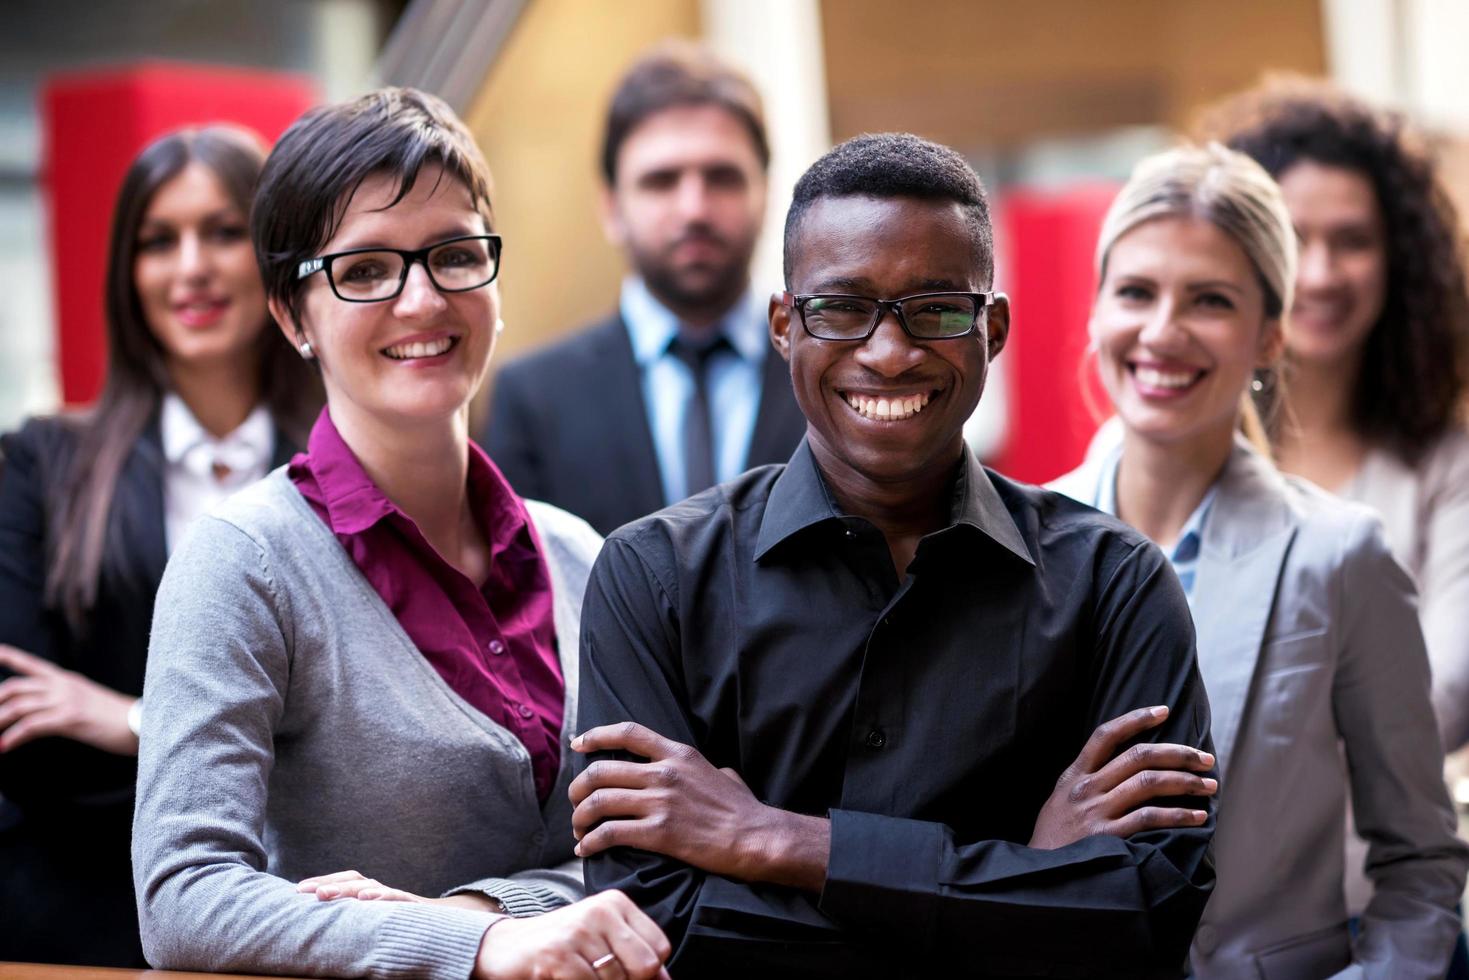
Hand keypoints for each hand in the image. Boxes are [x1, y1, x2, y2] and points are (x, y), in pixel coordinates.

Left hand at [0, 644, 137, 754]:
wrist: (139, 723)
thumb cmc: (116, 716)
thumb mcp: (86, 700)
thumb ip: (65, 699)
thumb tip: (44, 710)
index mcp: (67, 679)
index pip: (31, 664)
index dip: (9, 657)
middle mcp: (63, 685)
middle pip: (14, 687)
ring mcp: (65, 700)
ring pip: (17, 706)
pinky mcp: (69, 718)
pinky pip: (31, 726)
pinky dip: (13, 737)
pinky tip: (4, 747)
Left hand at [297, 870, 501, 912]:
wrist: (444, 925)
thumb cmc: (403, 925)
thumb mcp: (375, 922)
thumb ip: (356, 920)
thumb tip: (322, 927)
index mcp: (370, 892)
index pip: (344, 881)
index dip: (322, 881)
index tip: (296, 890)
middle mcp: (380, 890)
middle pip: (351, 880)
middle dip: (327, 883)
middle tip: (303, 891)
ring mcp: (395, 896)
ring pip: (367, 886)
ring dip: (345, 888)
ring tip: (324, 893)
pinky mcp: (411, 905)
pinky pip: (395, 897)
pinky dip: (380, 895)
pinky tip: (366, 897)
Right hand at [474, 890, 670, 979]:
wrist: (507, 947)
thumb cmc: (561, 946)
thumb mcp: (601, 941)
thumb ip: (634, 957)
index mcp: (616, 903)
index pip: (659, 947)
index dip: (649, 972)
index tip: (625, 973)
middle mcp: (600, 911)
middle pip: (645, 966)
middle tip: (601, 978)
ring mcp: (578, 931)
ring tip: (580, 975)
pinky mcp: (559, 954)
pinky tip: (566, 978)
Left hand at [570, 722, 827, 889]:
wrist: (755, 837)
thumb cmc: (743, 809)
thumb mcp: (722, 773)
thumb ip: (704, 769)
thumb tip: (711, 771)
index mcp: (678, 754)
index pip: (627, 733)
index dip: (596, 736)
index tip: (578, 744)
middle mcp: (664, 773)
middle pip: (602, 771)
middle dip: (579, 788)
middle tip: (575, 803)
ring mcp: (660, 802)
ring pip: (599, 802)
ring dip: (580, 818)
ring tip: (578, 831)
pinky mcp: (659, 833)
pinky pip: (610, 833)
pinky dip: (591, 843)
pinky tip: (586, 850)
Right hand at [1029, 705, 1215, 849]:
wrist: (1041, 875)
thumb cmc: (1054, 838)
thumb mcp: (1060, 799)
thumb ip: (1086, 781)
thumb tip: (1125, 767)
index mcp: (1075, 775)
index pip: (1106, 735)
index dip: (1136, 719)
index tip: (1163, 710)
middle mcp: (1086, 788)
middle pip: (1138, 757)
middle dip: (1178, 754)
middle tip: (1205, 759)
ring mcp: (1096, 811)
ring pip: (1148, 783)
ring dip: (1185, 782)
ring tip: (1209, 785)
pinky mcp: (1107, 837)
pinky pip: (1149, 819)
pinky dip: (1178, 815)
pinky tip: (1198, 816)